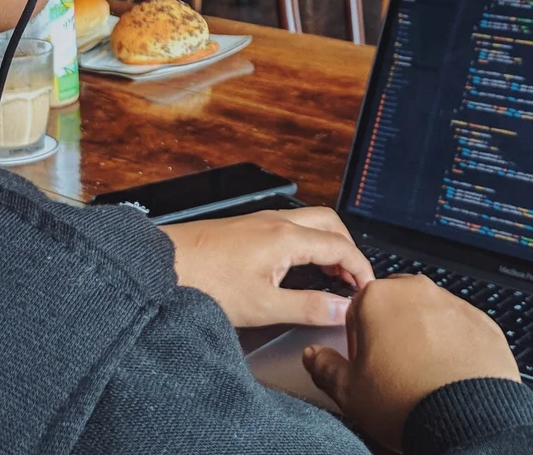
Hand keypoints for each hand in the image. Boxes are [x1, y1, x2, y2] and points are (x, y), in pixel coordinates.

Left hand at [163, 206, 372, 327]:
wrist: (162, 264)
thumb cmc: (206, 282)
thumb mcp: (262, 305)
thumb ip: (307, 307)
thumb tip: (342, 311)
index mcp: (287, 237)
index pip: (341, 245)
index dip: (361, 268)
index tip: (370, 291)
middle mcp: (277, 221)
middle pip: (330, 223)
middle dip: (348, 249)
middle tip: (355, 280)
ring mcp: (261, 221)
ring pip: (309, 222)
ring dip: (328, 244)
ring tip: (332, 276)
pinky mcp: (247, 228)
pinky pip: (291, 227)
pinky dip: (308, 243)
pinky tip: (299, 267)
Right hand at [303, 274, 518, 452]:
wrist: (468, 419)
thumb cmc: (406, 401)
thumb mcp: (350, 392)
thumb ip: (325, 367)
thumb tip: (314, 356)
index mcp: (378, 298)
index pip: (357, 310)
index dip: (359, 342)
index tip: (367, 365)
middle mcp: (417, 291)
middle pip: (395, 307)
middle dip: (392, 332)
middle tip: (395, 370)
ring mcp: (452, 304)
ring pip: (429, 315)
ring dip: (424, 337)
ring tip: (425, 377)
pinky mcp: (482, 322)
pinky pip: (461, 329)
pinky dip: (455, 346)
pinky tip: (451, 375)